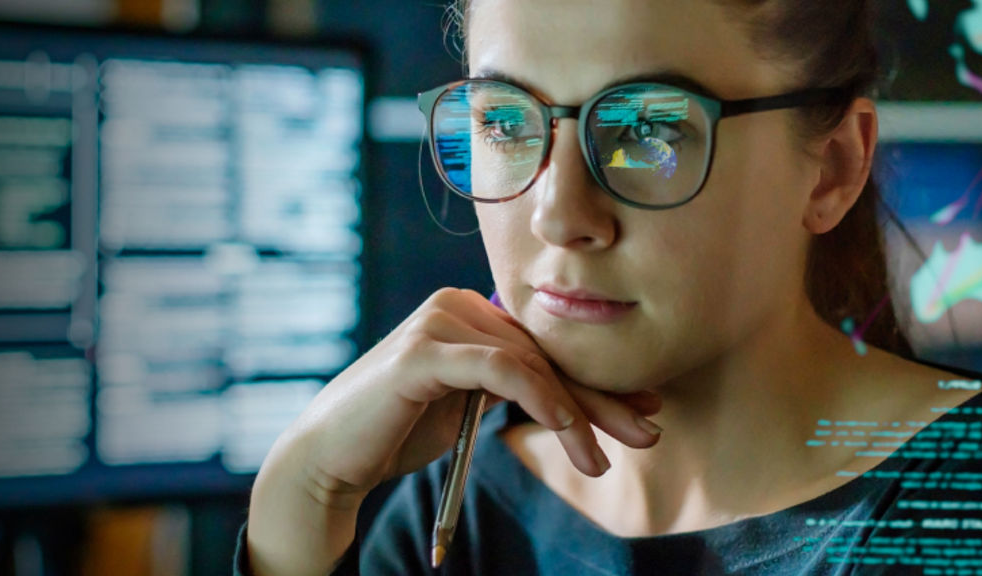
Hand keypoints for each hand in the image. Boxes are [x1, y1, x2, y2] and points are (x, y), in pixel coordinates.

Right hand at [273, 287, 662, 505]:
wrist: (332, 457)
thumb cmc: (398, 433)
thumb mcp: (469, 406)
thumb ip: (511, 387)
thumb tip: (580, 397)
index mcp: (466, 312)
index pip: (544, 347)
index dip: (597, 380)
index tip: (645, 410)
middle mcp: (453, 305)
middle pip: (544, 353)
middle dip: (600, 398)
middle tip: (649, 433)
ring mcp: (437, 322)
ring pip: (529, 363)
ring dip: (575, 415)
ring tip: (599, 460)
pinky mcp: (423, 351)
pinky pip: (500, 370)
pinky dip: (540, 399)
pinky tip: (567, 431)